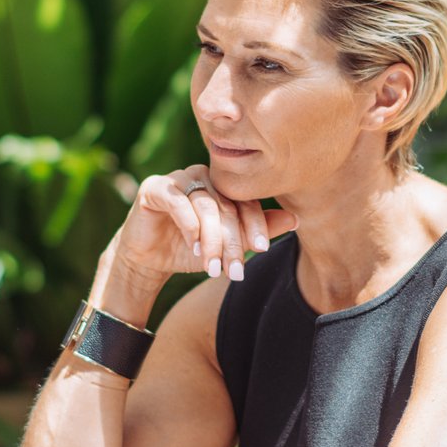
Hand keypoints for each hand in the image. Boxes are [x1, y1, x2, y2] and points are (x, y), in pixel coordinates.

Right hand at [114, 167, 294, 284]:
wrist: (149, 259)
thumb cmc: (191, 249)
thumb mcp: (228, 245)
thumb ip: (258, 231)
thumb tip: (296, 219)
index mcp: (224, 186)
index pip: (246, 202)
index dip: (256, 225)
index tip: (262, 250)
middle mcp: (204, 176)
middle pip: (227, 206)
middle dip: (232, 242)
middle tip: (235, 270)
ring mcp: (179, 179)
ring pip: (205, 205)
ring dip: (211, 239)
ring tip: (213, 266)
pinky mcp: (155, 188)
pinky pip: (177, 201)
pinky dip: (188, 224)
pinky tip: (194, 246)